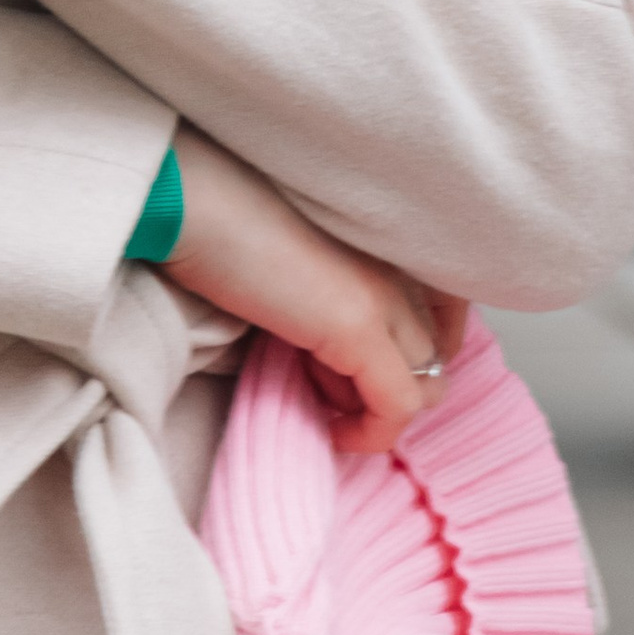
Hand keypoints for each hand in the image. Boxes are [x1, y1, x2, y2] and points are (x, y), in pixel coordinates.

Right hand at [166, 126, 470, 455]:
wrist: (187, 201)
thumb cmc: (219, 222)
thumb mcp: (296, 259)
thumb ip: (332, 291)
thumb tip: (330, 352)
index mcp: (386, 237)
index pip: (446, 311)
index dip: (412, 353)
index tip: (361, 372)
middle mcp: (398, 263)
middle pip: (436, 352)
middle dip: (389, 383)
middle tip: (328, 383)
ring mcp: (384, 294)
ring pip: (425, 383)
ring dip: (378, 406)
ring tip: (321, 393)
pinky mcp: (358, 326)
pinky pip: (397, 407)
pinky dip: (372, 433)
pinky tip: (334, 430)